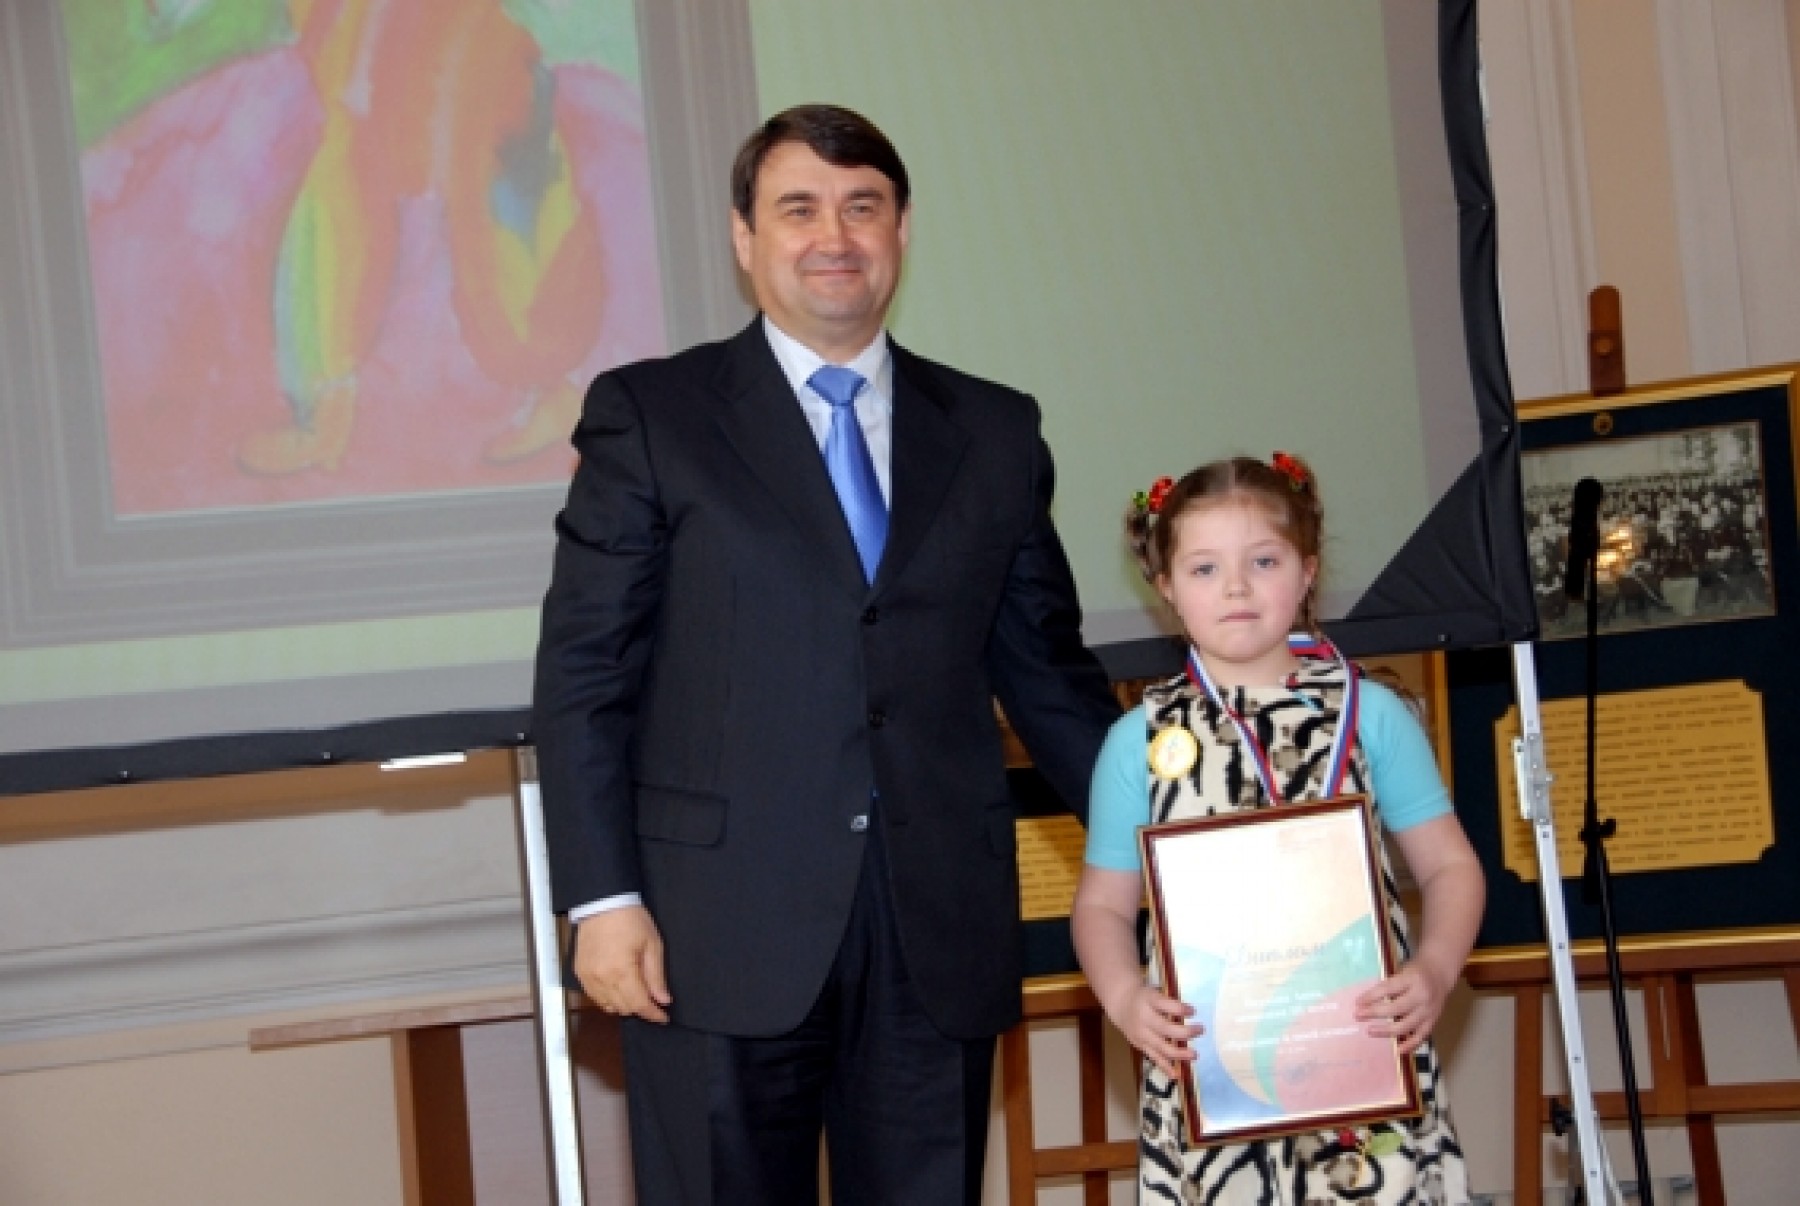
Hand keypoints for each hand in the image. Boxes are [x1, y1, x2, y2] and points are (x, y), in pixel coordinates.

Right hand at [574, 906, 671, 1023]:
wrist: (602, 902)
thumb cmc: (630, 919)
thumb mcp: (652, 944)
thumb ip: (656, 976)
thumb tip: (663, 1000)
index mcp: (622, 971)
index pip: (639, 1005)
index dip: (653, 1014)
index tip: (663, 1018)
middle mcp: (601, 979)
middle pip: (624, 1008)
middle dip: (640, 1007)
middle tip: (652, 998)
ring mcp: (587, 978)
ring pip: (608, 1006)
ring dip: (624, 1004)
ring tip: (635, 990)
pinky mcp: (579, 973)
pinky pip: (595, 997)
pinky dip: (607, 997)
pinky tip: (617, 986)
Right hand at [1104, 984, 1201, 1078]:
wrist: (1120, 1003)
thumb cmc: (1144, 997)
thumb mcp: (1155, 993)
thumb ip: (1171, 1004)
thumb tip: (1192, 1015)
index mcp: (1148, 1000)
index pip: (1165, 1005)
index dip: (1180, 1009)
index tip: (1194, 1011)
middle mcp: (1144, 1018)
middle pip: (1165, 1028)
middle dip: (1184, 1032)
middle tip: (1201, 1030)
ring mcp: (1141, 1034)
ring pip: (1160, 1046)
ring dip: (1179, 1053)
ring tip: (1194, 1055)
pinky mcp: (1140, 1045)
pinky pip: (1154, 1057)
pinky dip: (1165, 1067)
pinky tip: (1176, 1075)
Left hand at [1355, 961, 1449, 1054]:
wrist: (1442, 971)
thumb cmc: (1416, 970)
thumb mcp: (1402, 970)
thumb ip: (1388, 985)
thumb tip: (1366, 1001)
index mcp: (1411, 979)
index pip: (1387, 989)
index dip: (1371, 997)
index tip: (1357, 1003)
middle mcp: (1421, 996)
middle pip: (1395, 1008)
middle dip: (1374, 1013)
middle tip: (1357, 1016)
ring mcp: (1429, 1011)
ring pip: (1406, 1025)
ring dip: (1386, 1030)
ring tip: (1370, 1031)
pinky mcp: (1434, 1021)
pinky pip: (1421, 1036)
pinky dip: (1410, 1044)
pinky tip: (1398, 1050)